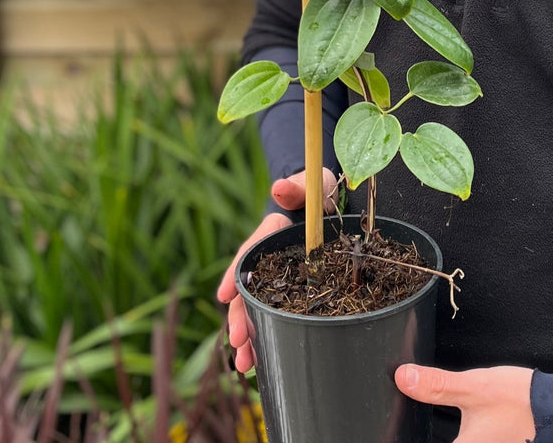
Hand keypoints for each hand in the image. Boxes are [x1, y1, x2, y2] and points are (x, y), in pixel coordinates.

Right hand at [216, 167, 338, 372]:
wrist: (329, 202)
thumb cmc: (319, 191)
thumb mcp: (312, 186)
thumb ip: (297, 189)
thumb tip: (280, 188)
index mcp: (272, 232)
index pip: (251, 253)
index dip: (236, 274)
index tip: (223, 295)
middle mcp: (269, 256)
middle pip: (249, 288)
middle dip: (241, 316)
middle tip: (237, 343)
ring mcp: (279, 275)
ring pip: (258, 306)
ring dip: (250, 334)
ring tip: (244, 364)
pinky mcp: (292, 289)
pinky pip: (276, 313)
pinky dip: (268, 335)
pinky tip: (262, 360)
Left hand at [395, 363, 535, 441]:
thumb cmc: (519, 402)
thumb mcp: (473, 388)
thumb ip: (437, 386)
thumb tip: (404, 378)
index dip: (409, 437)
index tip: (397, 431)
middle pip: (437, 441)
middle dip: (426, 432)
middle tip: (410, 420)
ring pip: (451, 439)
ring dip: (439, 431)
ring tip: (431, 414)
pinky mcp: (493, 442)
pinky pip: (465, 439)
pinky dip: (456, 432)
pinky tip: (452, 420)